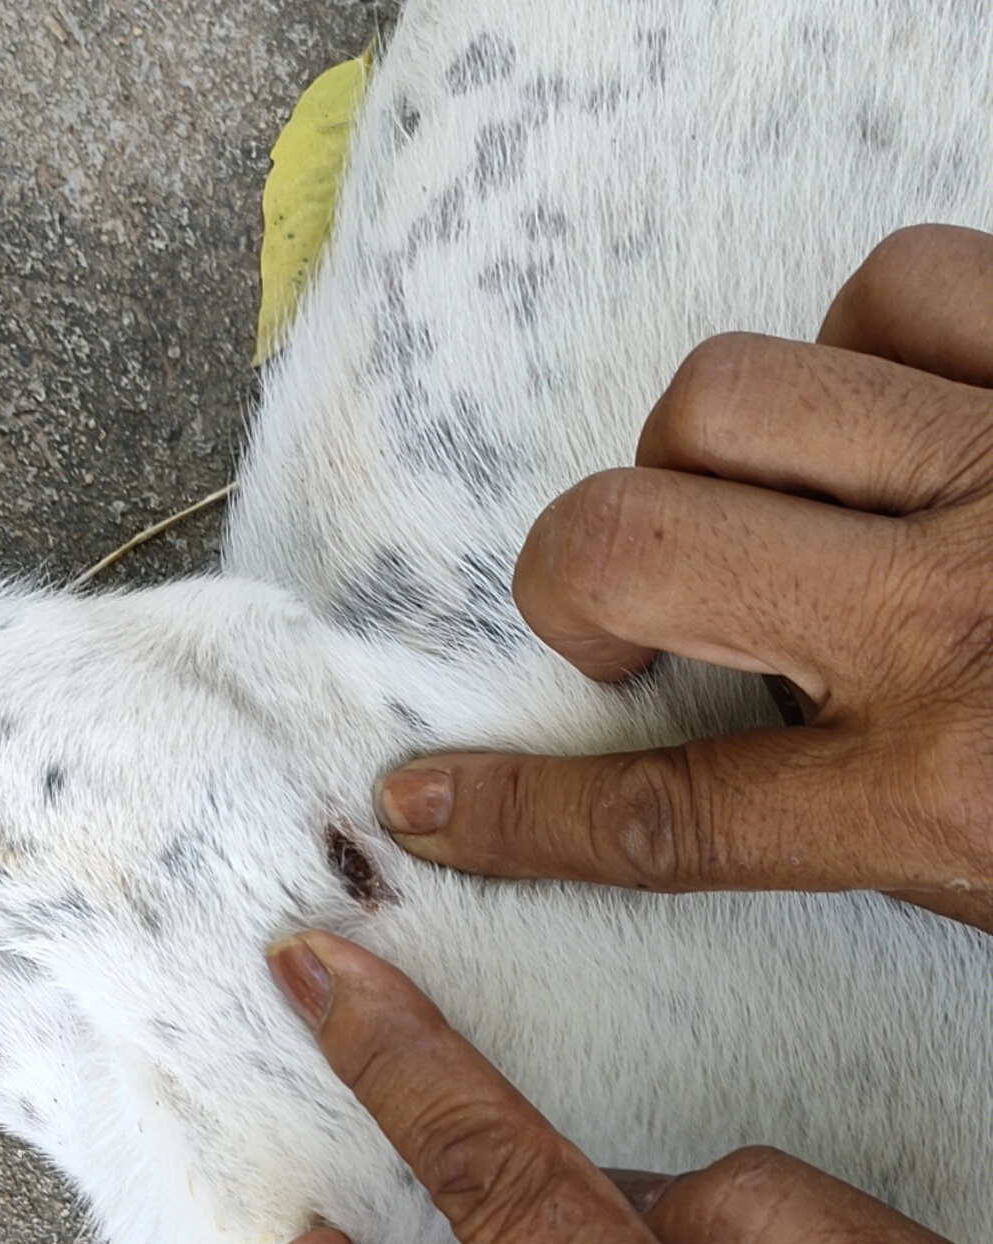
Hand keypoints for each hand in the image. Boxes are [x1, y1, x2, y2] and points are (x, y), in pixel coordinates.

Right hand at [371, 225, 992, 930]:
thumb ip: (872, 831)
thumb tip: (730, 743)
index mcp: (946, 788)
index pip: (670, 813)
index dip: (520, 812)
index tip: (428, 798)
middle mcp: (954, 620)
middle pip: (639, 550)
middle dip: (579, 586)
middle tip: (621, 626)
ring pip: (730, 395)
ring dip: (702, 456)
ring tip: (755, 508)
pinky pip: (902, 287)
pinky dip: (855, 337)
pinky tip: (867, 411)